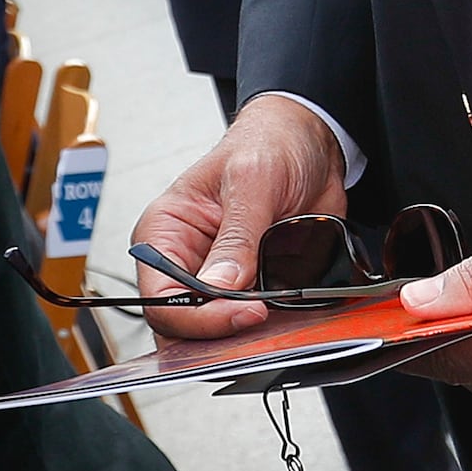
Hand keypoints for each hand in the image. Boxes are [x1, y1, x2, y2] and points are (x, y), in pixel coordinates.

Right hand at [129, 94, 344, 336]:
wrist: (311, 140)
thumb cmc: (269, 143)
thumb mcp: (252, 180)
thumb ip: (237, 236)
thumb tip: (221, 286)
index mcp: (165, 232)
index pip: (160, 297)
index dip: (196, 316)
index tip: (241, 313)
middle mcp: (187, 260)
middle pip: (185, 323)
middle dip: (220, 329)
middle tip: (261, 318)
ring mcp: (222, 276)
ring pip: (220, 329)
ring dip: (248, 330)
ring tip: (278, 314)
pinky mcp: (255, 283)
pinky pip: (256, 317)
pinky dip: (274, 322)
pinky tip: (290, 311)